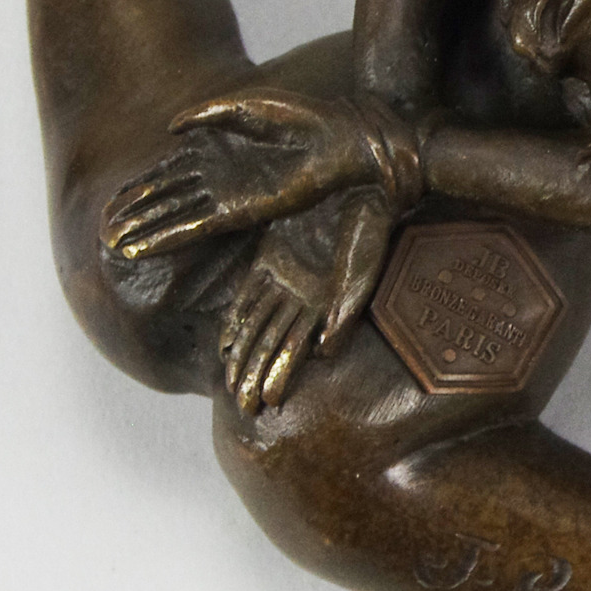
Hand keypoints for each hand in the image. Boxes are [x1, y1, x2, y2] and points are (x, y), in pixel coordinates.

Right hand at [100, 86, 379, 260]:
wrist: (338, 138)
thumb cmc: (301, 117)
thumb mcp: (247, 105)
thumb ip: (208, 113)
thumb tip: (170, 128)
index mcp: (217, 153)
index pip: (168, 174)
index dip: (140, 187)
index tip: (113, 202)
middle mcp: (218, 179)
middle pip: (166, 199)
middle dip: (135, 214)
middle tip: (104, 230)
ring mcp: (228, 197)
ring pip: (174, 217)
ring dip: (145, 231)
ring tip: (113, 243)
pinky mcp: (242, 212)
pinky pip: (196, 227)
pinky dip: (168, 236)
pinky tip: (144, 246)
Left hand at [220, 188, 396, 414]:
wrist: (356, 184)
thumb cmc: (367, 226)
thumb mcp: (360, 269)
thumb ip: (344, 312)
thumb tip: (324, 353)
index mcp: (322, 302)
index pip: (295, 348)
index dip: (280, 374)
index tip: (266, 401)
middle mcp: (300, 296)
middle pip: (272, 342)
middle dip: (257, 374)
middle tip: (244, 405)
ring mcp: (283, 279)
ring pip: (257, 326)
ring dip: (244, 357)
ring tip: (231, 386)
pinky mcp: (269, 258)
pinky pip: (247, 296)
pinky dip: (235, 322)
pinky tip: (224, 346)